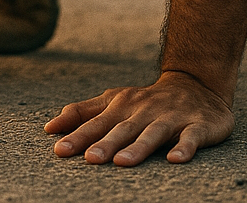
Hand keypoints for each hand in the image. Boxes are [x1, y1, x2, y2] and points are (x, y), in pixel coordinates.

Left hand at [43, 70, 233, 165]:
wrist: (196, 86)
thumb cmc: (146, 101)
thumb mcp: (113, 101)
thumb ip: (83, 113)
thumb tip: (50, 128)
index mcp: (121, 106)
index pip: (96, 122)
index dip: (78, 135)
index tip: (59, 150)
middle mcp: (143, 111)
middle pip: (122, 129)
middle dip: (105, 144)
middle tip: (89, 159)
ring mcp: (170, 118)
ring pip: (152, 133)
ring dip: (138, 147)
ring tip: (122, 162)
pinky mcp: (197, 126)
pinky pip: (190, 137)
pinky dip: (183, 148)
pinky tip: (175, 159)